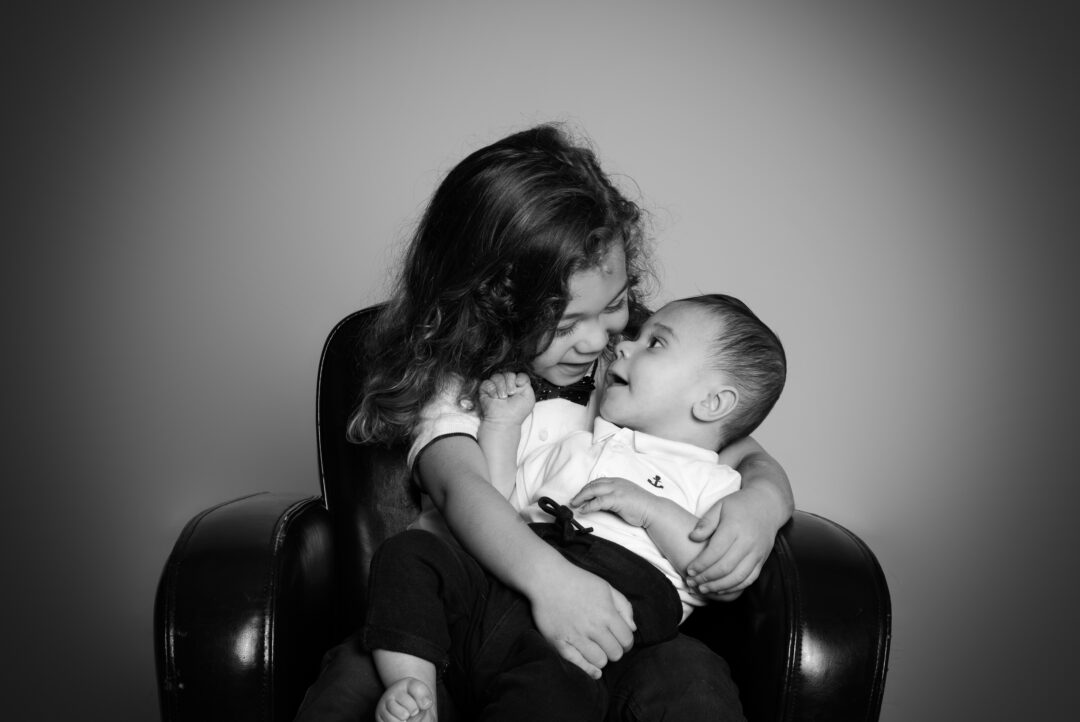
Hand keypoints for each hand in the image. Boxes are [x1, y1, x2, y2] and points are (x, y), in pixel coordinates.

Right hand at [479, 371, 534, 424]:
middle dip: (510, 383)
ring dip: (501, 387)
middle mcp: (506, 384)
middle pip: (508, 374)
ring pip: (497, 376)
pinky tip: (494, 397)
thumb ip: (527, 383)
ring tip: (502, 398)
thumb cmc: (517, 412)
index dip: (519, 379)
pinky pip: (487, 382)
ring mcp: (496, 386)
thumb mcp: (529, 397)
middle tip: (510, 394)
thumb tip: (518, 376)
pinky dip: (492, 390)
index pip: (518, 374)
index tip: (519, 387)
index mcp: (517, 385)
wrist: (505, 421)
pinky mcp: (486, 389)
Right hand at [528, 563, 635, 678]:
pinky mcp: (559, 642)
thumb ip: (624, 606)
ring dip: (601, 658)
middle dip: (615, 651)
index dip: (627, 642)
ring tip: (597, 650)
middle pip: (615, 653)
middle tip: (608, 645)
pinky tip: (593, 669)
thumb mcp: (606, 587)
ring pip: (599, 661)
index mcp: (607, 613)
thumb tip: (633, 628)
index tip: (621, 641)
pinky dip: (589, 670)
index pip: (627, 639)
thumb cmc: (578, 581)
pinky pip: (578, 664)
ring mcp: (575, 635)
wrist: (547, 578)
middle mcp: (593, 626)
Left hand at [570, 477, 654, 527]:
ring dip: (581, 498)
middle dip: (581, 492)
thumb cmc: (641, 506)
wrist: (653, 510)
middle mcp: (616, 483)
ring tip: (575, 504)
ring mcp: (616, 490)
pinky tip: (583, 510)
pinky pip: (598, 502)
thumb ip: (614, 496)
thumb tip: (601, 503)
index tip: (580, 495)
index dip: (587, 488)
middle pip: (592, 485)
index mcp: (618, 481)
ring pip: (593, 490)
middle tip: (573, 500)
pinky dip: (589, 506)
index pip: (598, 482)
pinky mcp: (617, 499)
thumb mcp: (625, 497)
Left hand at [685, 486, 777, 595]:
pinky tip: (720, 589)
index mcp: (735, 527)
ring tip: (703, 590)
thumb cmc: (739, 505)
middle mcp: (748, 542)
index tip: (689, 570)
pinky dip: (734, 587)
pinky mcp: (762, 560)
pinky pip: (749, 579)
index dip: (701, 564)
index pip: (715, 551)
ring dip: (719, 586)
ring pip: (738, 577)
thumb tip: (692, 537)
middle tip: (692, 583)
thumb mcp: (720, 506)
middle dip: (706, 578)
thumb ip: (706, 522)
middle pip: (725, 567)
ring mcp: (757, 553)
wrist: (767, 504)